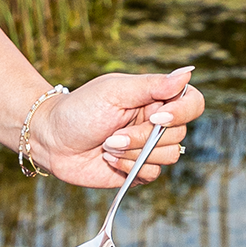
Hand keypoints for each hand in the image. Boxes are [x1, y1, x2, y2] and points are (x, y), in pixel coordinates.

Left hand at [28, 66, 201, 188]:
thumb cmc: (80, 109)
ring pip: (169, 157)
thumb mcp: (114, 91)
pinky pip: (153, 174)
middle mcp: (157, 123)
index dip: (181, 113)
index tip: (154, 116)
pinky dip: (129, 167)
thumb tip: (188, 72)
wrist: (52, 140)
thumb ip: (152, 85)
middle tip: (112, 134)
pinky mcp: (139, 169)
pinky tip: (109, 159)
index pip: (193, 103)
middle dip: (143, 137)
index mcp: (155, 98)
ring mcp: (149, 147)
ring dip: (134, 153)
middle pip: (179, 135)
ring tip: (107, 145)